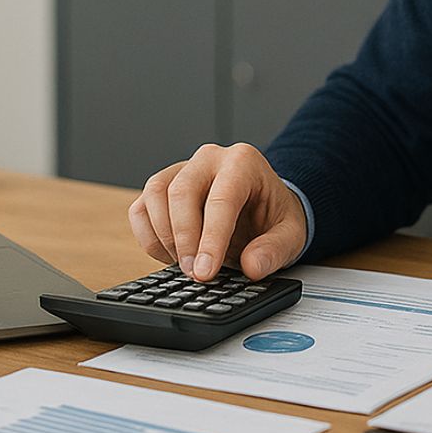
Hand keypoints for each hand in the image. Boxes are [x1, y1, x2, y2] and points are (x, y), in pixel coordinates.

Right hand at [128, 143, 307, 282]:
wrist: (263, 206)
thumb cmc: (273, 215)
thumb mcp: (290, 235)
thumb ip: (274, 251)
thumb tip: (252, 266)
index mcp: (243, 162)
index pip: (221, 198)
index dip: (211, 239)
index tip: (205, 272)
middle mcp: (209, 158)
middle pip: (182, 192)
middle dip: (184, 239)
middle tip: (195, 274)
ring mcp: (181, 169)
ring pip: (155, 195)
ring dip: (164, 237)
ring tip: (185, 265)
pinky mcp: (161, 187)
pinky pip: (141, 209)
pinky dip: (149, 237)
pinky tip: (171, 256)